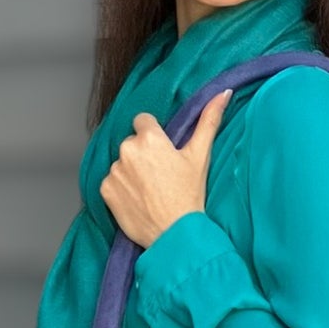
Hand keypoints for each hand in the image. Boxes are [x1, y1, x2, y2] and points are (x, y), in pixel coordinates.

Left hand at [99, 87, 232, 249]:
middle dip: (142, 154)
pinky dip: (120, 188)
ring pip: (121, 162)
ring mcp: (114, 170)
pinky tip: (137, 199)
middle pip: (131, 143)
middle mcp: (127, 149)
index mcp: (149, 137)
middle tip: (159, 176)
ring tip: (149, 190)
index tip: (162, 154)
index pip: (143, 121)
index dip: (153, 136)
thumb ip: (209, 120)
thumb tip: (223, 93)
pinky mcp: (105, 190)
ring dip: (131, 171)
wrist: (174, 234)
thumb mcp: (200, 156)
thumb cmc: (188, 195)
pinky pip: (111, 181)